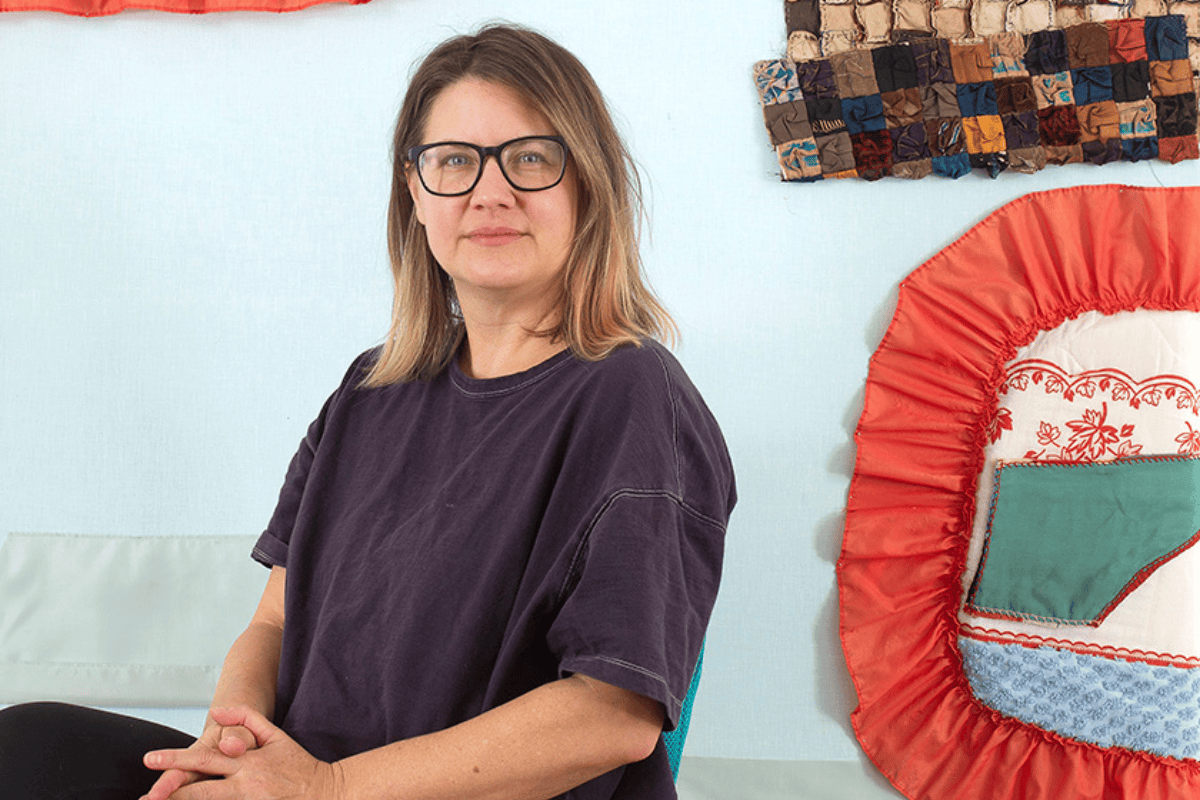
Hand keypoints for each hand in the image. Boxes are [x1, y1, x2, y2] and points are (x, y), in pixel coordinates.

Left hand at [142, 706, 342, 799]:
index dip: (176, 759)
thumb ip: (247, 719)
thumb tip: (217, 711)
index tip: (150, 758)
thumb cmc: (298, 763)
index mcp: (248, 761)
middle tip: (147, 795)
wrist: (325, 792)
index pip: (205, 758)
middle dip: (171, 791)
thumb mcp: (276, 735)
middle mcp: (245, 784)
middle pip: (200, 789)